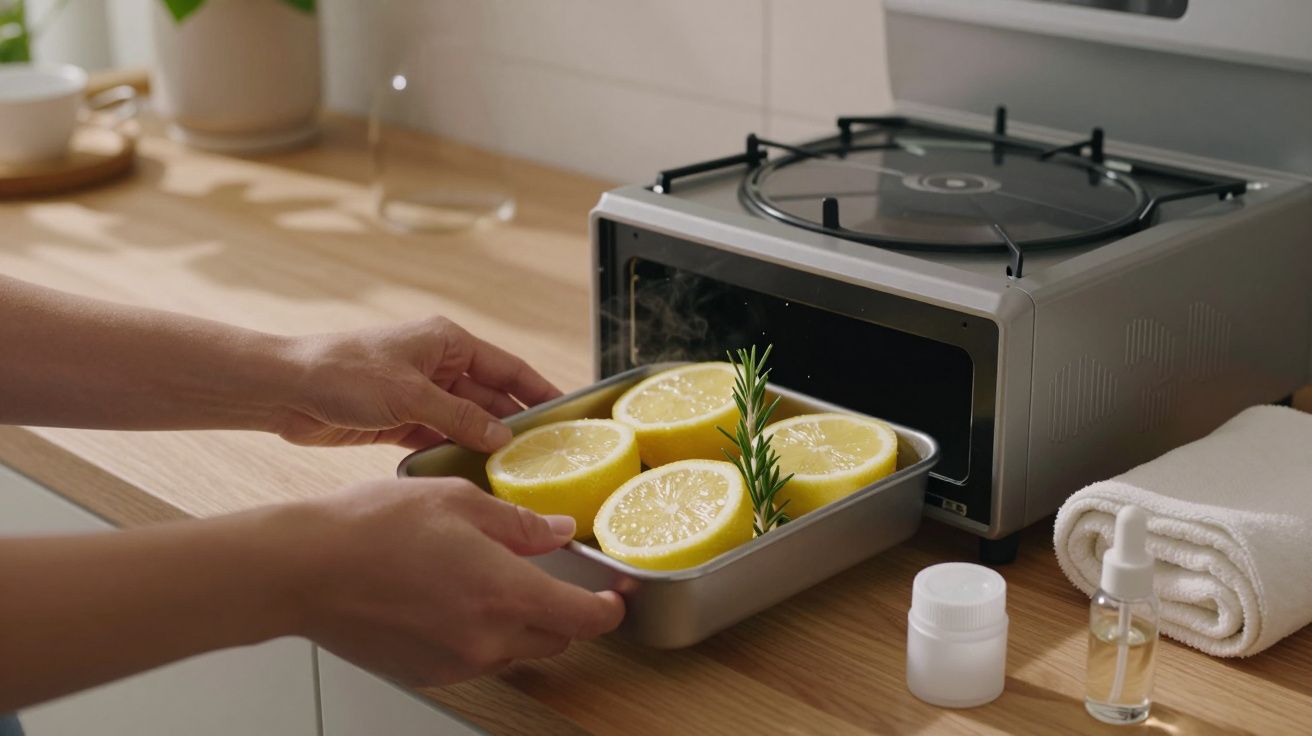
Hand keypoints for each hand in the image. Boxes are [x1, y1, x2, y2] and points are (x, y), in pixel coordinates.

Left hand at [273, 316, 561, 451]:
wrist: (286, 389)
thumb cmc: (343, 373)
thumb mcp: (410, 395)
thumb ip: (460, 417)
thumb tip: (500, 437)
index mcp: (447, 342)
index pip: (508, 367)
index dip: (539, 389)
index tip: (566, 412)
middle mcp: (438, 365)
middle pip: (490, 396)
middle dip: (514, 423)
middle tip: (544, 454)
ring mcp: (419, 393)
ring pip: (466, 420)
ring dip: (484, 442)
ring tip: (514, 471)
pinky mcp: (400, 420)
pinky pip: (440, 437)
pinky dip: (454, 452)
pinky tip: (472, 474)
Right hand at [287, 478, 624, 684]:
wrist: (303, 570)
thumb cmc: (370, 529)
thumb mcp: (457, 501)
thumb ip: (518, 522)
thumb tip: (557, 530)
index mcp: (504, 593)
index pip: (585, 619)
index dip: (609, 608)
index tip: (615, 595)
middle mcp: (486, 639)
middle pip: (555, 638)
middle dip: (565, 611)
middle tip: (551, 579)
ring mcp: (455, 662)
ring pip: (515, 650)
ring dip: (519, 622)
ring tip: (488, 580)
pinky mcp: (427, 671)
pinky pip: (475, 657)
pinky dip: (480, 634)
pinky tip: (452, 598)